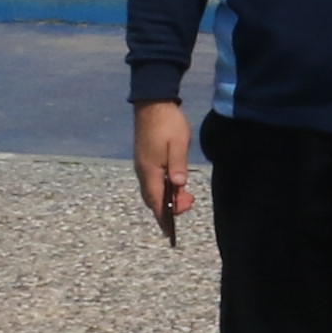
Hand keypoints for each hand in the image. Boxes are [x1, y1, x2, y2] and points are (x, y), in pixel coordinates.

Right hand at [131, 97, 193, 242]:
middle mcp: (143, 171)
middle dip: (168, 207)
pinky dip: (163, 187)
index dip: (163, 217)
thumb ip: (178, 166)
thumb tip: (178, 186)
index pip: (155, 201)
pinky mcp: (145, 159)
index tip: (171, 230)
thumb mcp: (178, 144)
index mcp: (150, 170)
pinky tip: (175, 182)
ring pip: (152, 190)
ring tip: (185, 194)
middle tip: (189, 201)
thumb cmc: (167, 123)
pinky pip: (153, 180)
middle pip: (153, 198)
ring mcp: (142, 164)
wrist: (153, 101)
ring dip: (167, 197)